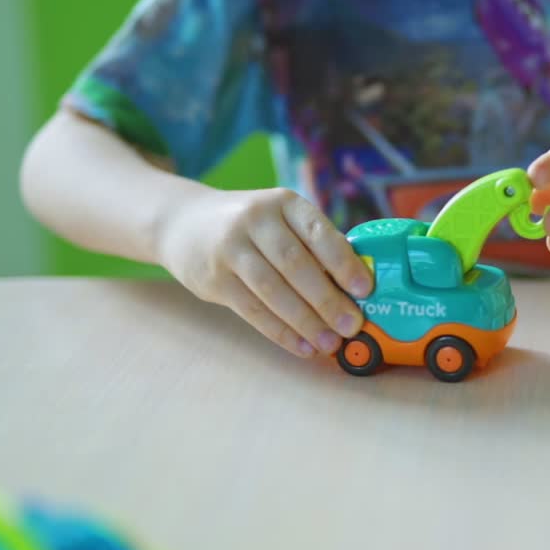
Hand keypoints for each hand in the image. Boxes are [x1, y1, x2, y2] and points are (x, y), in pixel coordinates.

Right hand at [156, 187, 372, 357]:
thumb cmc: (252, 227)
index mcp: (283, 203)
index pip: (318, 232)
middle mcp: (255, 220)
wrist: (184, 222)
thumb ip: (313, 245)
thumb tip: (355, 288)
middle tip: (351, 326)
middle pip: (295, 265)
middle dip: (327, 300)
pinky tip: (302, 346)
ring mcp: (230, 249)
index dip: (343, 262)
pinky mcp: (214, 278)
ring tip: (330, 343)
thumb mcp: (281, 219)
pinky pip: (252, 310)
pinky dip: (280, 332)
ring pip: (273, 290)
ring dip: (305, 322)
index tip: (365, 289)